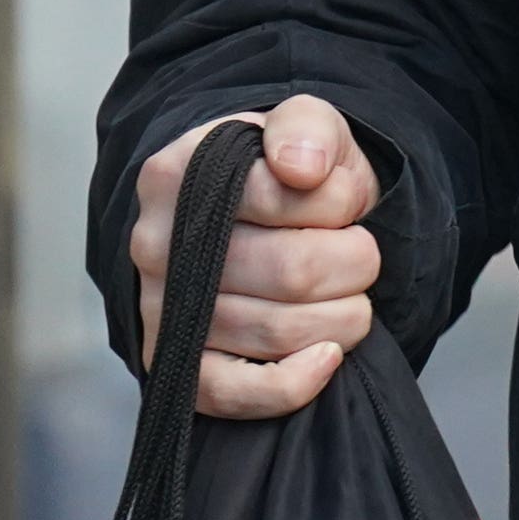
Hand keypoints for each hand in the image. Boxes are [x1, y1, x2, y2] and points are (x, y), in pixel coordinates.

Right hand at [130, 93, 382, 417]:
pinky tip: (327, 357)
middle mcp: (156, 242)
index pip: (280, 195)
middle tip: (362, 254)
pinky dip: (293, 384)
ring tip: (350, 295)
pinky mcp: (172, 365)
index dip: (338, 202)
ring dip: (342, 318)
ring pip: (276, 331)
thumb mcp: (301, 126)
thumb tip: (302, 168)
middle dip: (354, 264)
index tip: (346, 200)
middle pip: (291, 272)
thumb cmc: (280, 175)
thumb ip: (305, 128)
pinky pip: (234, 393)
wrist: (251, 222)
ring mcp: (160, 308)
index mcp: (176, 171)